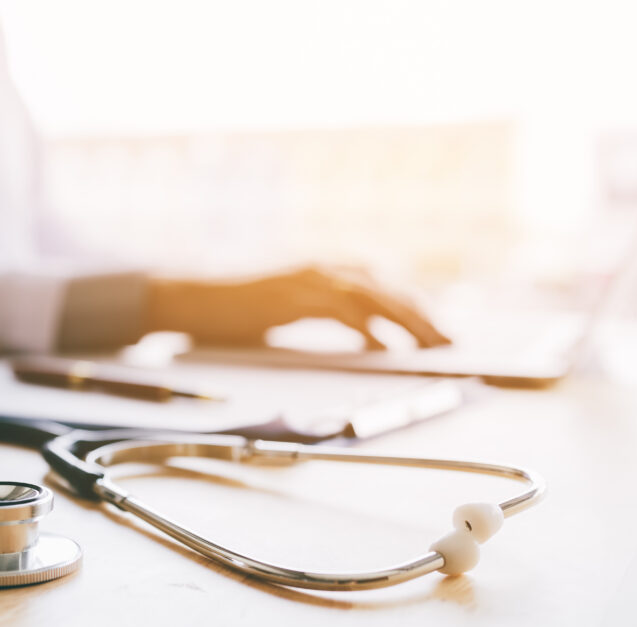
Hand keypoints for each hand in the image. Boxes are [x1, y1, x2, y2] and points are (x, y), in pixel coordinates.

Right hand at [143, 266, 449, 348]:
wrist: (187, 296)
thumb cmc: (230, 309)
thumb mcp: (282, 308)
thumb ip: (317, 314)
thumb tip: (357, 338)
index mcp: (322, 268)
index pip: (381, 284)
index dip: (412, 305)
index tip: (435, 328)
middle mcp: (321, 266)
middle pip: (386, 289)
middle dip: (421, 315)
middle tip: (449, 341)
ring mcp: (307, 278)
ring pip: (373, 297)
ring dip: (406, 321)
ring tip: (430, 345)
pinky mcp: (293, 295)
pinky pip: (341, 312)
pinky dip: (366, 330)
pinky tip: (381, 349)